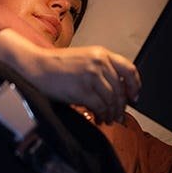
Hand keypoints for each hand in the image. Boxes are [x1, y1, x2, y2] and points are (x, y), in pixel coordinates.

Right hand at [0, 29, 141, 123]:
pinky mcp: (83, 90)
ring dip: (112, 113)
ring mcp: (92, 76)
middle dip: (121, 106)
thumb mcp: (85, 59)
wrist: (36, 67)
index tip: (134, 97)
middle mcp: (100, 63)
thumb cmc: (58, 65)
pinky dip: (102, 115)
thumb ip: (103, 69)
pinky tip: (100, 118)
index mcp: (102, 54)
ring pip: (112, 100)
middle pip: (121, 89)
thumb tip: (119, 91)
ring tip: (108, 119)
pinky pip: (100, 107)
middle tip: (119, 115)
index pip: (129, 70)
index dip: (134, 86)